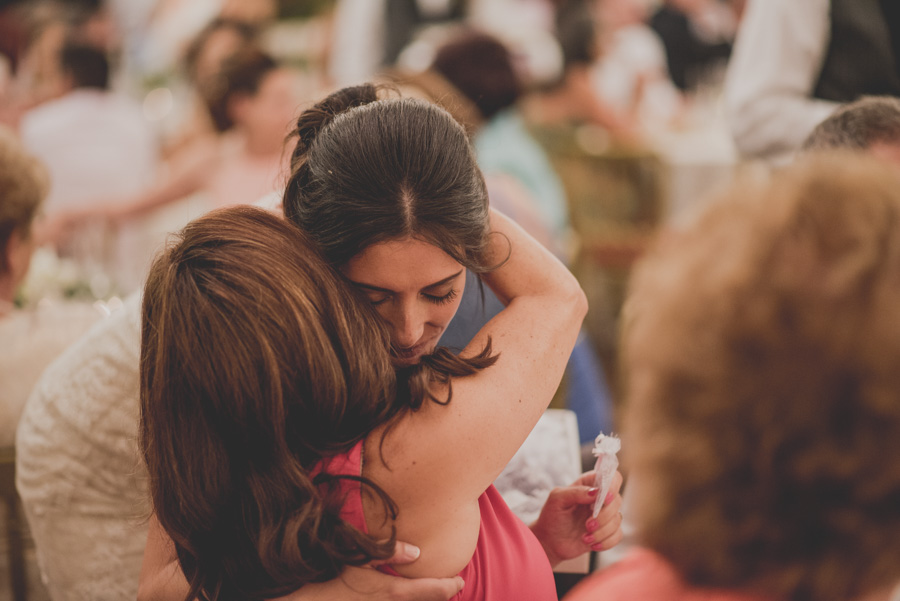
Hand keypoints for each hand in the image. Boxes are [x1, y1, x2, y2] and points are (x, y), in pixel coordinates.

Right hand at [270, 542, 463, 600]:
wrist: (295, 599)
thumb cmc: (325, 575)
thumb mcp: (356, 556)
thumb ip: (387, 550)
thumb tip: (416, 551)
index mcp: (391, 592)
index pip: (432, 592)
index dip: (449, 587)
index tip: (460, 582)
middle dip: (437, 596)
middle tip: (450, 587)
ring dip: (419, 599)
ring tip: (428, 592)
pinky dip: (400, 600)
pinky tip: (396, 594)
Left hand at [529, 470, 623, 566]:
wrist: (550, 541)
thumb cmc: (552, 516)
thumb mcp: (557, 498)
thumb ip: (576, 492)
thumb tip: (596, 492)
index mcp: (589, 485)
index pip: (612, 477)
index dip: (613, 485)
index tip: (605, 498)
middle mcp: (600, 499)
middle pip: (617, 500)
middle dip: (604, 515)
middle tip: (588, 524)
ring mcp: (605, 516)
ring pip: (617, 519)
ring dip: (602, 531)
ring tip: (585, 537)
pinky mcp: (607, 532)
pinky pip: (618, 536)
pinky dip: (606, 542)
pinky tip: (592, 543)